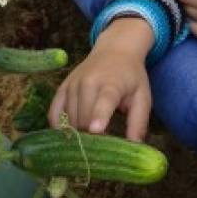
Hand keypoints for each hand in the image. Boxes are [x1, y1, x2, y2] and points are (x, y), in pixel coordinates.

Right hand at [50, 18, 155, 139]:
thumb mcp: (142, 97)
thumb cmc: (131, 77)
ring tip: (91, 137)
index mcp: (111, 84)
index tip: (95, 130)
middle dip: (91, 137)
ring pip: (69, 120)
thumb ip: (138, 122)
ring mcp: (72, 85)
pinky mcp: (62, 88)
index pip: (104, 101)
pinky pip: (54, 113)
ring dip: (78, 133)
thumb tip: (134, 147)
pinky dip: (59, 126)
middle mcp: (87, 82)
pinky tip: (69, 133)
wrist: (115, 50)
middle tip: (102, 144)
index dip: (99, 116)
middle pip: (83, 118)